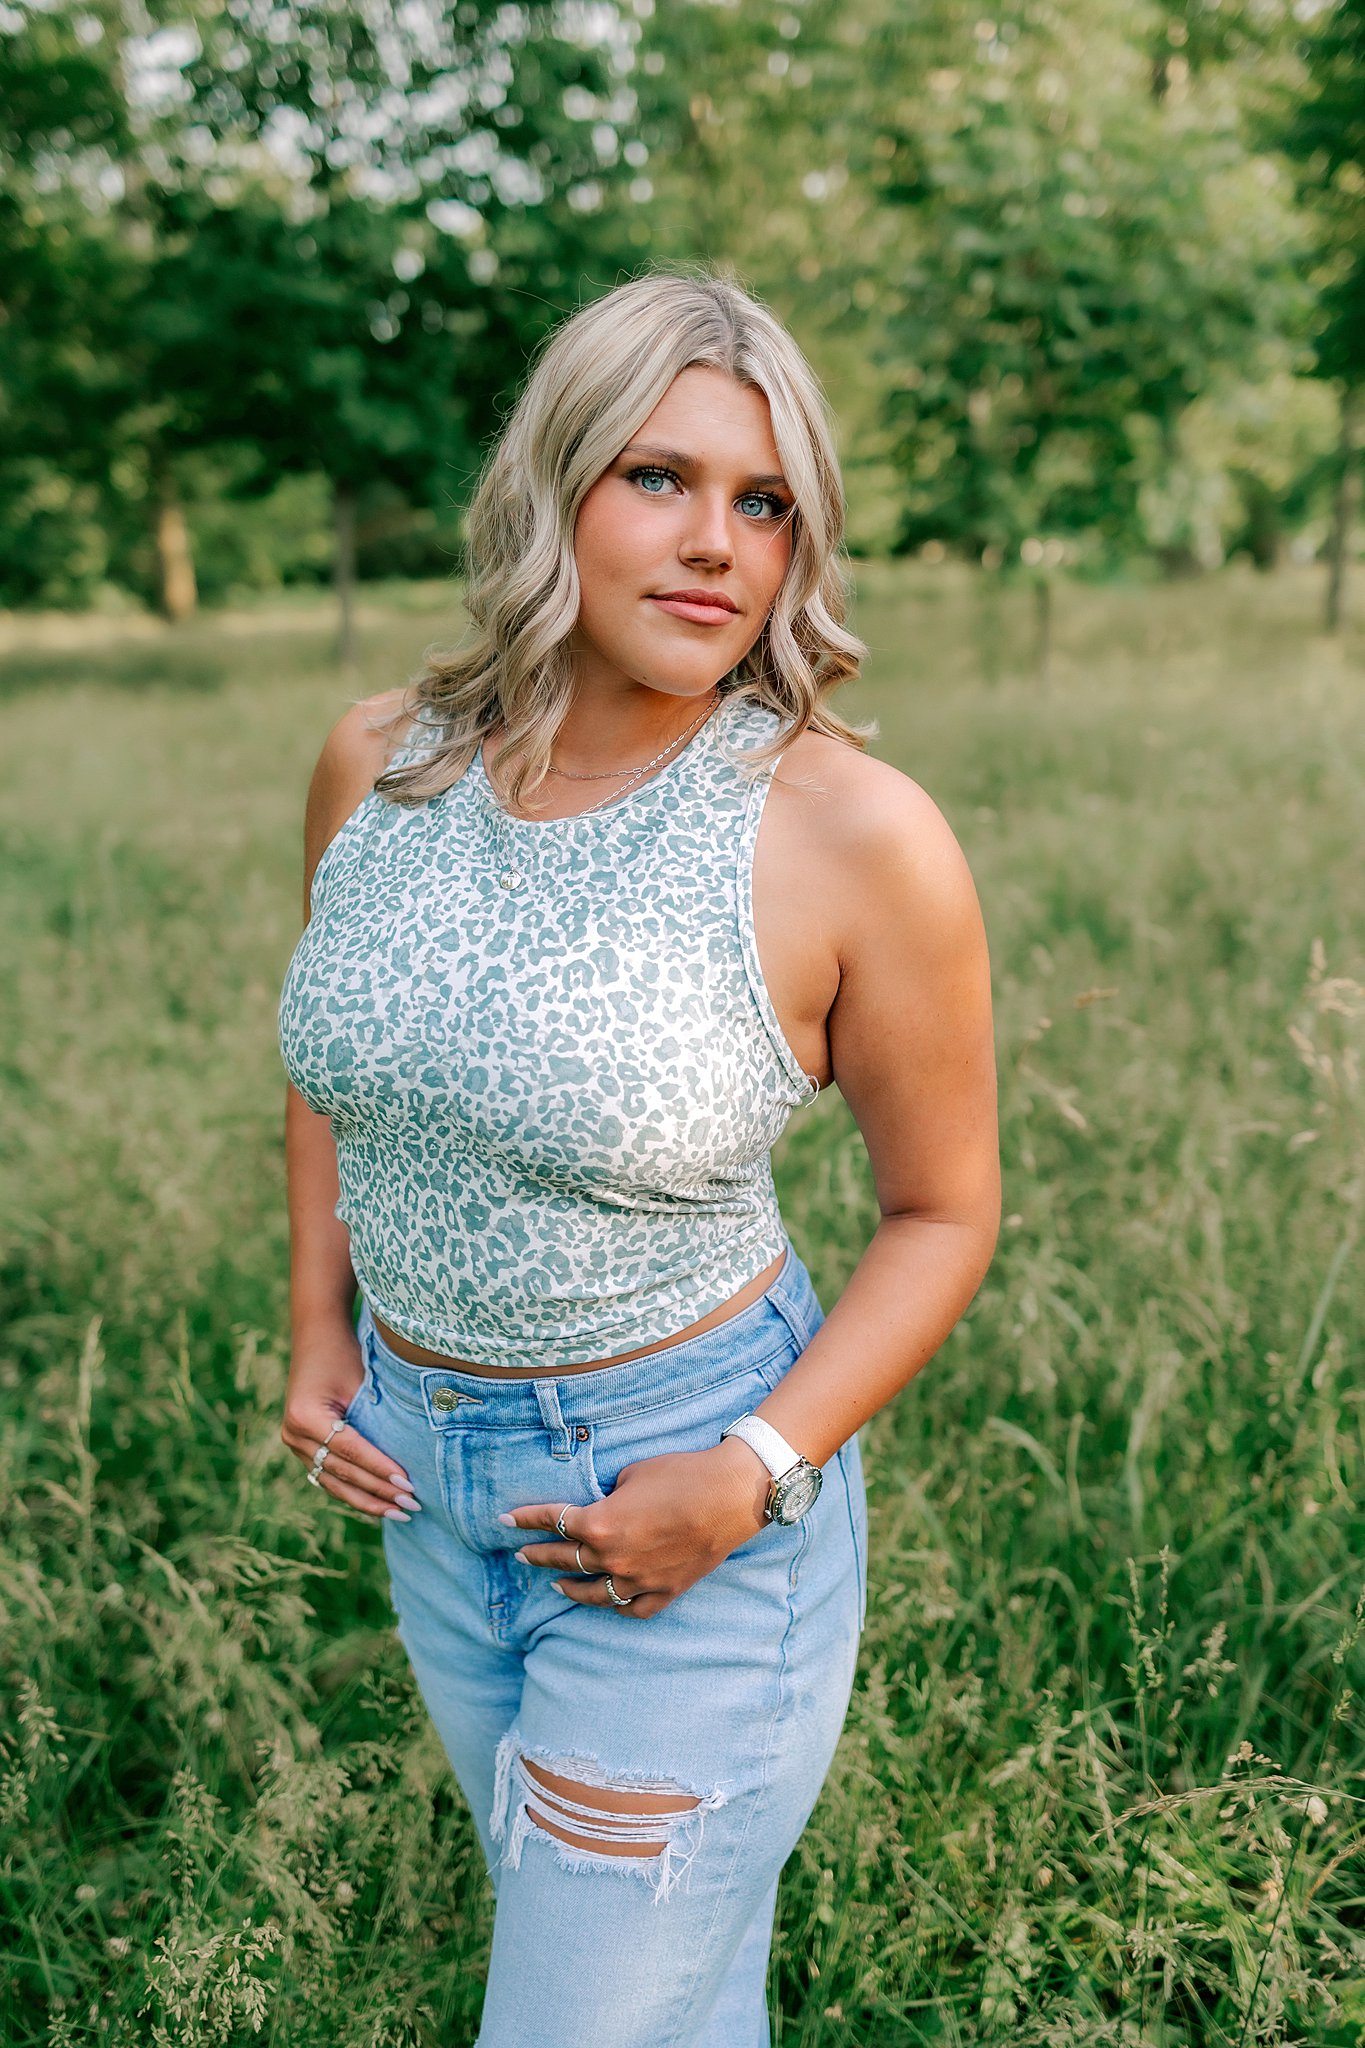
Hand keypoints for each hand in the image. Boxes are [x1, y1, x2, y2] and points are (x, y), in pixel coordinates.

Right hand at [281, 1328, 421, 1521]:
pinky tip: (379, 1504)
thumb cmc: (346, 1355)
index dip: (380, 1469)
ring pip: (333, 1482)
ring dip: (368, 1500)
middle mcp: (293, 1433)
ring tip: (400, 1511)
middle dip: (378, 1490)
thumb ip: (377, 1421)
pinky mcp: (301, 1447)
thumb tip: (409, 1460)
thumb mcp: (362, 1384)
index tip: (408, 1483)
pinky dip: (353, 1491)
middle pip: (342, 1472)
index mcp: (306, 1416)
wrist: (317, 1338)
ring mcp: (293, 1443)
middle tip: (411, 1504)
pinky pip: (328, 1477)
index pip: (351, 1450)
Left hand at [500, 1438, 772, 1618]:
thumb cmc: (681, 1475)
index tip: (503, 1519)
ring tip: (554, 1583)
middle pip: (565, 1558)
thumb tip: (604, 1507)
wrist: (730, 1496)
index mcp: (600, 1524)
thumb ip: (609, 1498)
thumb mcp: (632, 1475)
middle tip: (520, 1553)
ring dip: (569, 1586)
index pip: (552, 1521)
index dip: (525, 1518)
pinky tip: (605, 1601)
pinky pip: (631, 1609)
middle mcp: (613, 1558)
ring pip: (593, 1593)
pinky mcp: (664, 1591)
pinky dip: (615, 1606)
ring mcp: (638, 1580)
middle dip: (538, 1554)